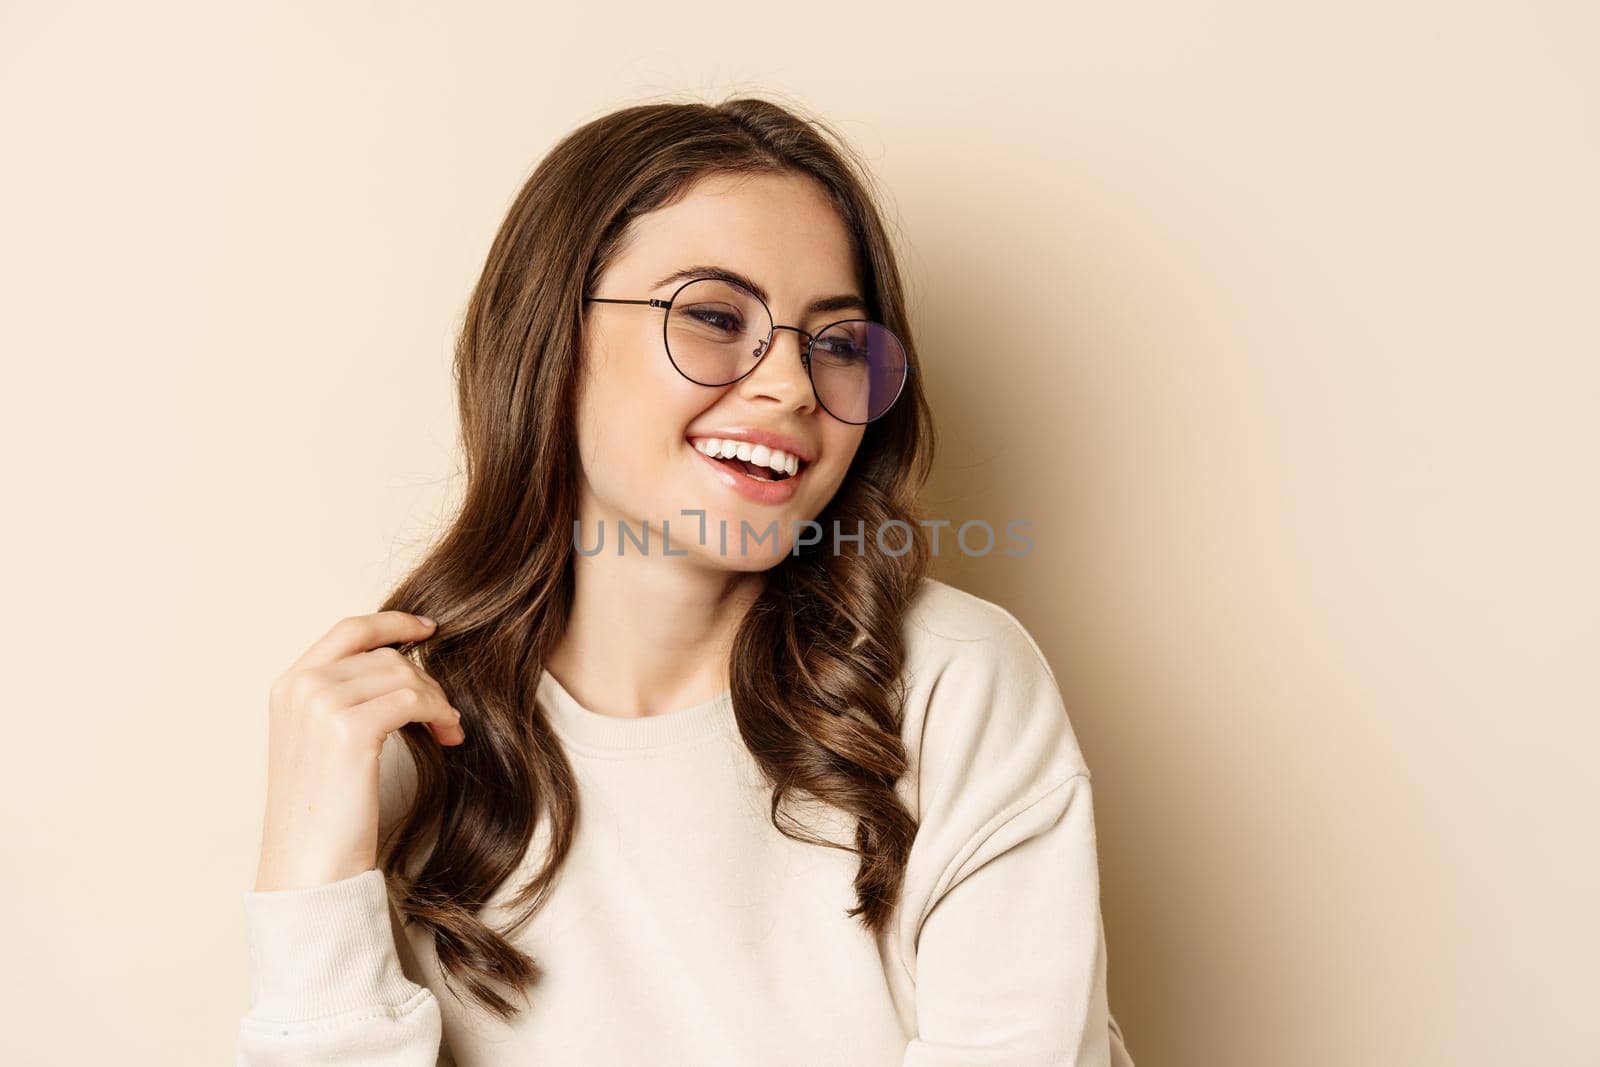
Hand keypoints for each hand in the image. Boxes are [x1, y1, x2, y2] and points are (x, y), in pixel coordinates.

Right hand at [252, 611, 463, 891]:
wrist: (307, 868)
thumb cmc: (322, 815)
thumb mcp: (321, 744)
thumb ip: (343, 700)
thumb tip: (398, 666)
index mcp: (288, 686)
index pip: (348, 630)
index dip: (393, 622)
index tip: (428, 629)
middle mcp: (299, 688)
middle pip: (385, 654)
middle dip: (424, 678)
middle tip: (445, 714)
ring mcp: (320, 705)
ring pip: (404, 674)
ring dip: (436, 699)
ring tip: (447, 728)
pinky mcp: (348, 730)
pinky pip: (413, 699)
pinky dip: (439, 713)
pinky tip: (447, 735)